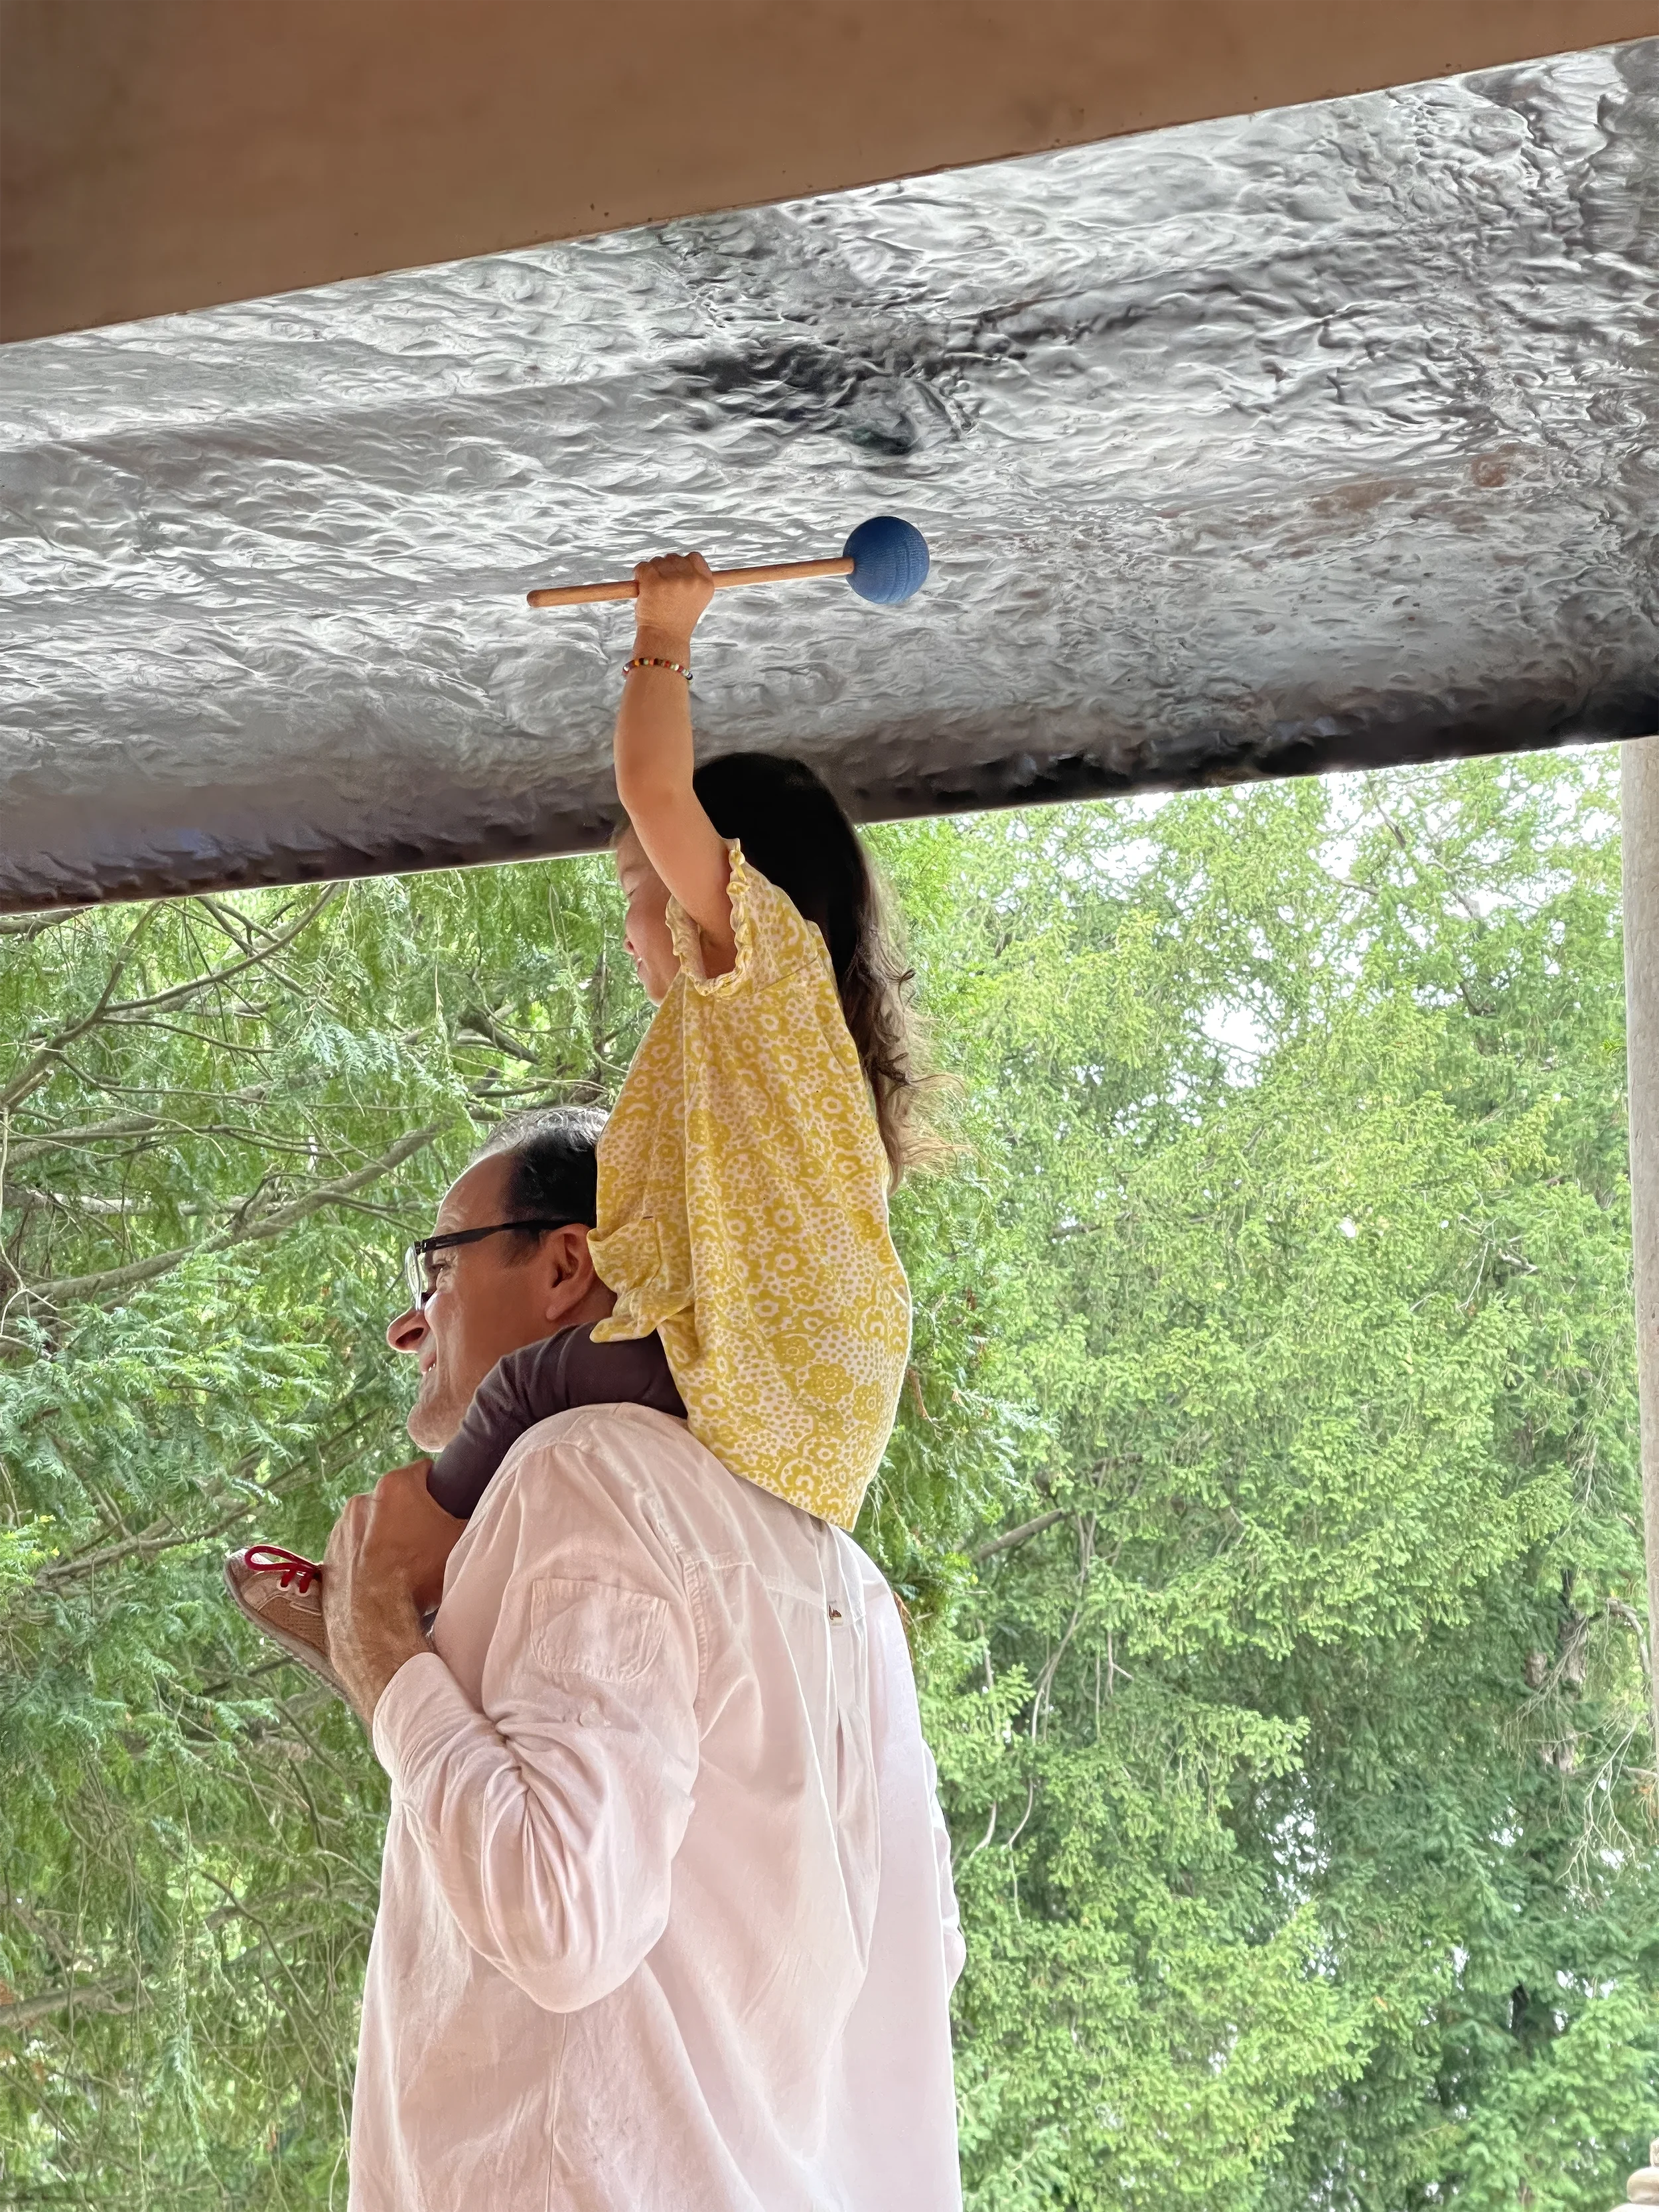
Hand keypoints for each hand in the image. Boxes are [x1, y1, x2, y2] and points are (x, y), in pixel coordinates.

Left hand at [321, 1460, 462, 1724]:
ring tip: (402, 1567)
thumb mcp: (462, 1542)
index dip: (440, 1490)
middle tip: (427, 1544)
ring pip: (373, 1524)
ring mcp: (341, 1527)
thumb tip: (494, 1509)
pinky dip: (366, 1559)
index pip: (426, 1472)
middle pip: (397, 1500)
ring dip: (386, 1537)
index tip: (445, 1512)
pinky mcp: (328, 1555)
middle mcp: (362, 1498)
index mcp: (396, 1485)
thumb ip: (477, 1519)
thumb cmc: (419, 1575)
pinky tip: (381, 1579)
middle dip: (411, 1515)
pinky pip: (354, 1549)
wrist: (374, 1620)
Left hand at [632, 551, 714, 657]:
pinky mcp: (655, 581)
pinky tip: (643, 590)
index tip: (675, 578)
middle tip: (662, 591)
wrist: (664, 640)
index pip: (694, 557)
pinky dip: (639, 575)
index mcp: (706, 584)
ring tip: (654, 594)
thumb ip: (692, 580)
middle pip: (674, 558)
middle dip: (664, 570)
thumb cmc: (676, 622)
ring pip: (657, 561)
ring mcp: (674, 580)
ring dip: (652, 573)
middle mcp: (692, 580)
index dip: (682, 565)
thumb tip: (675, 562)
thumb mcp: (694, 600)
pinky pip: (643, 567)